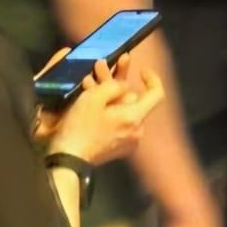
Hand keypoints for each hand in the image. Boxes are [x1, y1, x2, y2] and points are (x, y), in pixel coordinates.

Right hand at [46, 57, 163, 165]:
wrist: (68, 159)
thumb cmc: (80, 126)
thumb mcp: (94, 97)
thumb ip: (114, 86)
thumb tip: (124, 86)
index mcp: (135, 118)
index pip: (157, 94)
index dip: (152, 79)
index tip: (141, 69)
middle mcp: (138, 131)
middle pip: (134, 101)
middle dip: (116, 84)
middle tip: (100, 67)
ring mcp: (129, 141)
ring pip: (123, 111)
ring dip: (108, 97)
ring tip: (88, 82)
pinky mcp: (119, 148)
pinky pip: (118, 124)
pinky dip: (107, 112)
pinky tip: (90, 103)